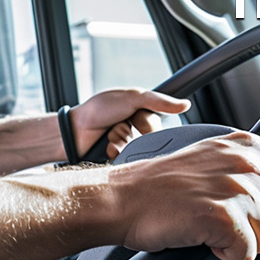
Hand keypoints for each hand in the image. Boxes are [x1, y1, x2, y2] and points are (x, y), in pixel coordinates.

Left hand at [69, 89, 190, 158]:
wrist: (74, 129)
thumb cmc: (98, 110)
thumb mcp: (131, 98)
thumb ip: (158, 101)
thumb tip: (186, 105)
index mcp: (140, 115)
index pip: (157, 125)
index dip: (146, 123)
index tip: (135, 119)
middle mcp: (136, 132)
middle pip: (149, 140)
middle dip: (132, 133)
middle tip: (117, 126)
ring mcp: (127, 147)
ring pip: (138, 152)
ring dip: (122, 142)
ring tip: (109, 137)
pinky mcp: (119, 160)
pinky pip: (128, 162)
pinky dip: (116, 153)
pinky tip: (106, 147)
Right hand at [113, 131, 259, 259]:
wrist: (123, 197)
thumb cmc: (161, 184)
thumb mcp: (213, 157)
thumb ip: (249, 167)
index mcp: (248, 145)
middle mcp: (247, 163)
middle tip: (229, 221)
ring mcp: (236, 189)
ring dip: (243, 242)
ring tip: (212, 227)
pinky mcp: (223, 217)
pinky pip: (248, 254)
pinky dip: (226, 255)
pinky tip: (205, 238)